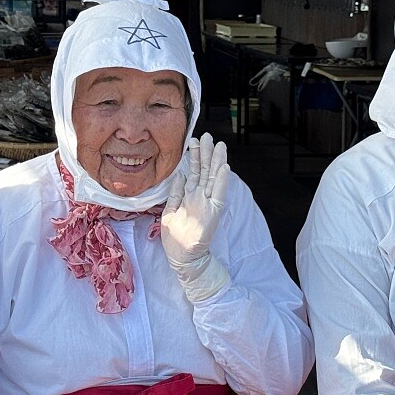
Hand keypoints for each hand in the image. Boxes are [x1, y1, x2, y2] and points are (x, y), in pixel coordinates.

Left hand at [161, 133, 230, 301]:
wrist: (183, 257)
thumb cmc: (175, 237)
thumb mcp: (168, 211)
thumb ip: (174, 193)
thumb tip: (178, 174)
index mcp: (188, 196)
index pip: (193, 172)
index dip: (194, 157)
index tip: (194, 141)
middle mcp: (200, 197)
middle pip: (204, 171)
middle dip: (206, 153)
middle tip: (208, 136)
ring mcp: (208, 204)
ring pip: (213, 178)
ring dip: (216, 162)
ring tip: (219, 145)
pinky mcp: (213, 213)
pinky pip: (218, 194)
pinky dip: (222, 181)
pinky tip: (225, 168)